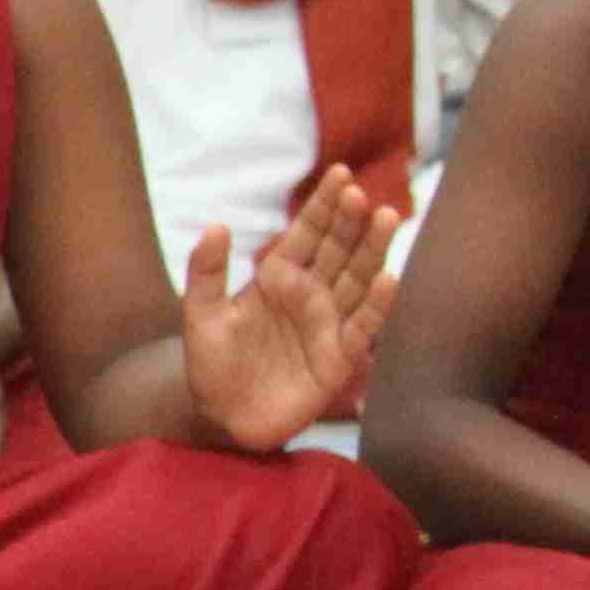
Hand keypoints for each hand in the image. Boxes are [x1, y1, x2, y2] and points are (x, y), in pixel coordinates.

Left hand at [177, 168, 398, 451]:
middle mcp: (312, 294)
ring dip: (374, 250)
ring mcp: (329, 324)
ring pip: (359, 279)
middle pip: (339, 249)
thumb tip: (215, 225)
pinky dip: (377, 304)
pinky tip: (388, 278)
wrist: (220, 416)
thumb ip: (206, 272)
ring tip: (387, 218)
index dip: (323, 204)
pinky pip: (363, 327)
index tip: (339, 173)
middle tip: (360, 194)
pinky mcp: (340, 358)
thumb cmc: (211, 362)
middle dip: (351, 221)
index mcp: (280, 277)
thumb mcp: (201, 314)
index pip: (308, 233)